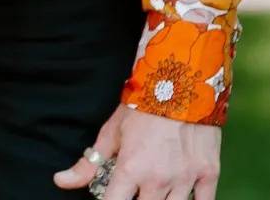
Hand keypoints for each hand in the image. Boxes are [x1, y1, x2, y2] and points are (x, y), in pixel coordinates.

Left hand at [54, 105, 221, 199]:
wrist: (181, 82)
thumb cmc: (142, 106)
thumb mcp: (111, 132)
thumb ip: (88, 163)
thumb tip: (60, 181)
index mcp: (130, 170)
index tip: (111, 196)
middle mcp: (158, 180)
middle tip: (134, 188)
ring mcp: (185, 179)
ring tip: (154, 189)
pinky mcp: (209, 174)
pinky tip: (180, 194)